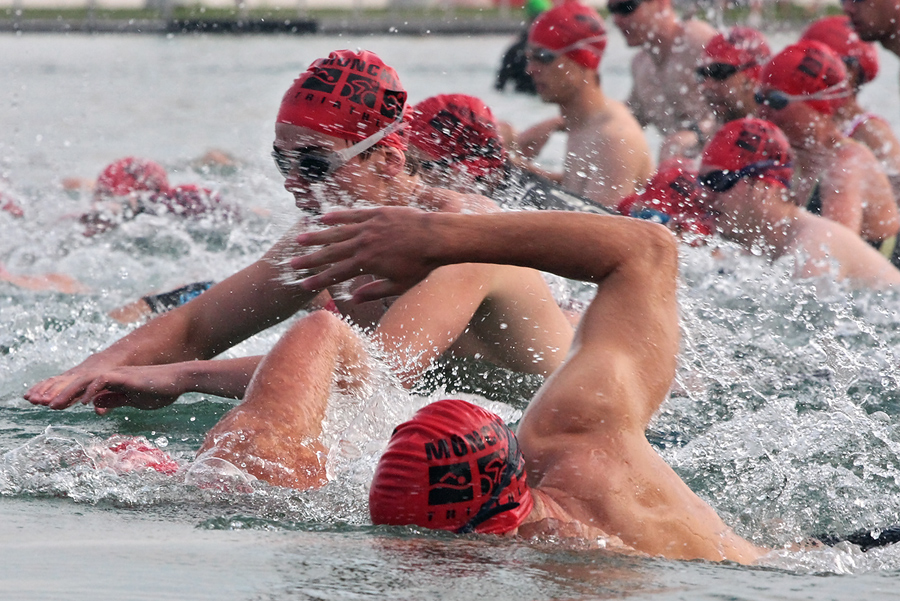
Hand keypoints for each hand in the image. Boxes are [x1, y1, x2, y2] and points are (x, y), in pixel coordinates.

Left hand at [26, 364, 184, 413]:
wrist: (179, 379)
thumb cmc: (161, 390)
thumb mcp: (133, 400)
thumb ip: (115, 400)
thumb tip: (96, 404)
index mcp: (111, 383)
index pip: (82, 389)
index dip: (65, 396)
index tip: (50, 406)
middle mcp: (110, 376)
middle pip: (78, 383)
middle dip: (58, 394)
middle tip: (40, 404)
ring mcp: (117, 375)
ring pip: (85, 382)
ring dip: (68, 393)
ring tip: (53, 405)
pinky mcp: (125, 377)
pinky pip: (103, 382)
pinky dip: (91, 391)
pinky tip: (84, 402)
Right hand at [291, 207, 439, 302]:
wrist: (437, 237)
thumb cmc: (421, 264)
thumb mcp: (398, 284)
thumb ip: (374, 291)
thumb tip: (353, 300)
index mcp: (367, 263)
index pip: (336, 274)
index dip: (318, 280)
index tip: (302, 284)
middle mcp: (363, 244)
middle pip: (330, 252)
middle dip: (309, 259)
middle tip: (291, 263)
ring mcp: (368, 226)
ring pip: (337, 232)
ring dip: (317, 236)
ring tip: (299, 240)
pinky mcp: (376, 213)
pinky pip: (352, 214)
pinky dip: (337, 216)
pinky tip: (323, 218)